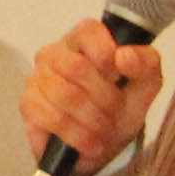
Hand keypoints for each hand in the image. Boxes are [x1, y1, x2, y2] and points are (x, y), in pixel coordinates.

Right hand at [21, 22, 163, 175]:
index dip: (106, 55)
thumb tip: (125, 55)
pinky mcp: (29, 105)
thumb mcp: (145, 85)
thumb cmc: (120, 107)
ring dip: (92, 120)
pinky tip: (88, 141)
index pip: (88, 31)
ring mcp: (38, 78)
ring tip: (103, 130)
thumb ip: (145, 64)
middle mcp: (55, 54)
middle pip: (76, 67)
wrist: (102, 145)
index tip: (117, 76)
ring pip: (65, 95)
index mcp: (83, 40)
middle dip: (104, 98)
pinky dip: (77, 134)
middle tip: (114, 112)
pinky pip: (52, 117)